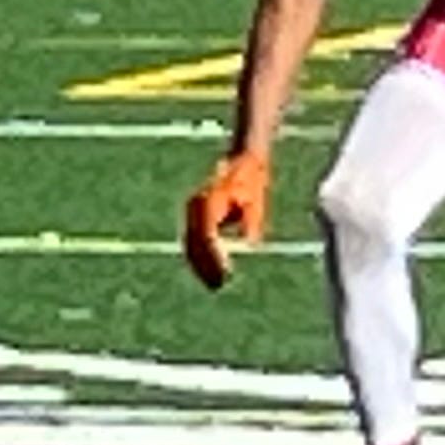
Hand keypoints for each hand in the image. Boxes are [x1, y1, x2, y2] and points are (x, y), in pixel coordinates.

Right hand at [183, 148, 270, 290]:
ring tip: (215, 284)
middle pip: (194, 244)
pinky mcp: (194, 215)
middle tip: (219, 286)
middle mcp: (195, 205)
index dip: (215, 258)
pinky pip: (192, 241)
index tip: (227, 274)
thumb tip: (246, 246)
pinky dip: (200, 258)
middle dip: (205, 267)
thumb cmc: (252, 180)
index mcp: (209, 200)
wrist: (243, 159)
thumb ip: (250, 224)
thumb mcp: (255, 202)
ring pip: (190, 245)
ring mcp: (192, 210)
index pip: (207, 236)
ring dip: (200, 266)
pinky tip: (211, 272)